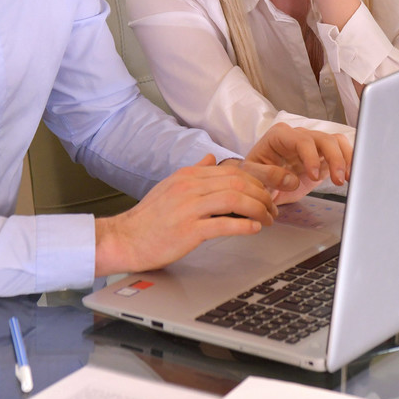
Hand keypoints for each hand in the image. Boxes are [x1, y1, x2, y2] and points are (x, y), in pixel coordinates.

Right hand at [93, 155, 278, 275]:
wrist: (125, 239)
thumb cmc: (149, 217)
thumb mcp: (170, 186)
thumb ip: (193, 171)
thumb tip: (211, 159)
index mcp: (188, 176)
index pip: (233, 171)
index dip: (256, 181)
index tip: (267, 193)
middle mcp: (190, 187)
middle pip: (238, 183)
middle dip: (262, 195)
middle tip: (273, 208)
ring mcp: (189, 208)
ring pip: (235, 200)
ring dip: (258, 209)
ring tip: (268, 219)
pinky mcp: (188, 230)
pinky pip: (223, 224)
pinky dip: (243, 226)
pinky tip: (254, 229)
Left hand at [245, 123, 352, 202]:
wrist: (259, 184)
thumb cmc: (252, 176)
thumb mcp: (250, 176)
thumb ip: (268, 176)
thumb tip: (292, 179)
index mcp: (279, 136)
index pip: (301, 140)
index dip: (311, 156)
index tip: (314, 176)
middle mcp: (297, 136)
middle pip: (323, 138)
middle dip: (334, 158)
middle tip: (338, 179)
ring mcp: (311, 145)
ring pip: (335, 142)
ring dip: (344, 159)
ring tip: (345, 178)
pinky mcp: (321, 156)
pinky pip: (339, 151)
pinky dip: (347, 161)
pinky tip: (348, 176)